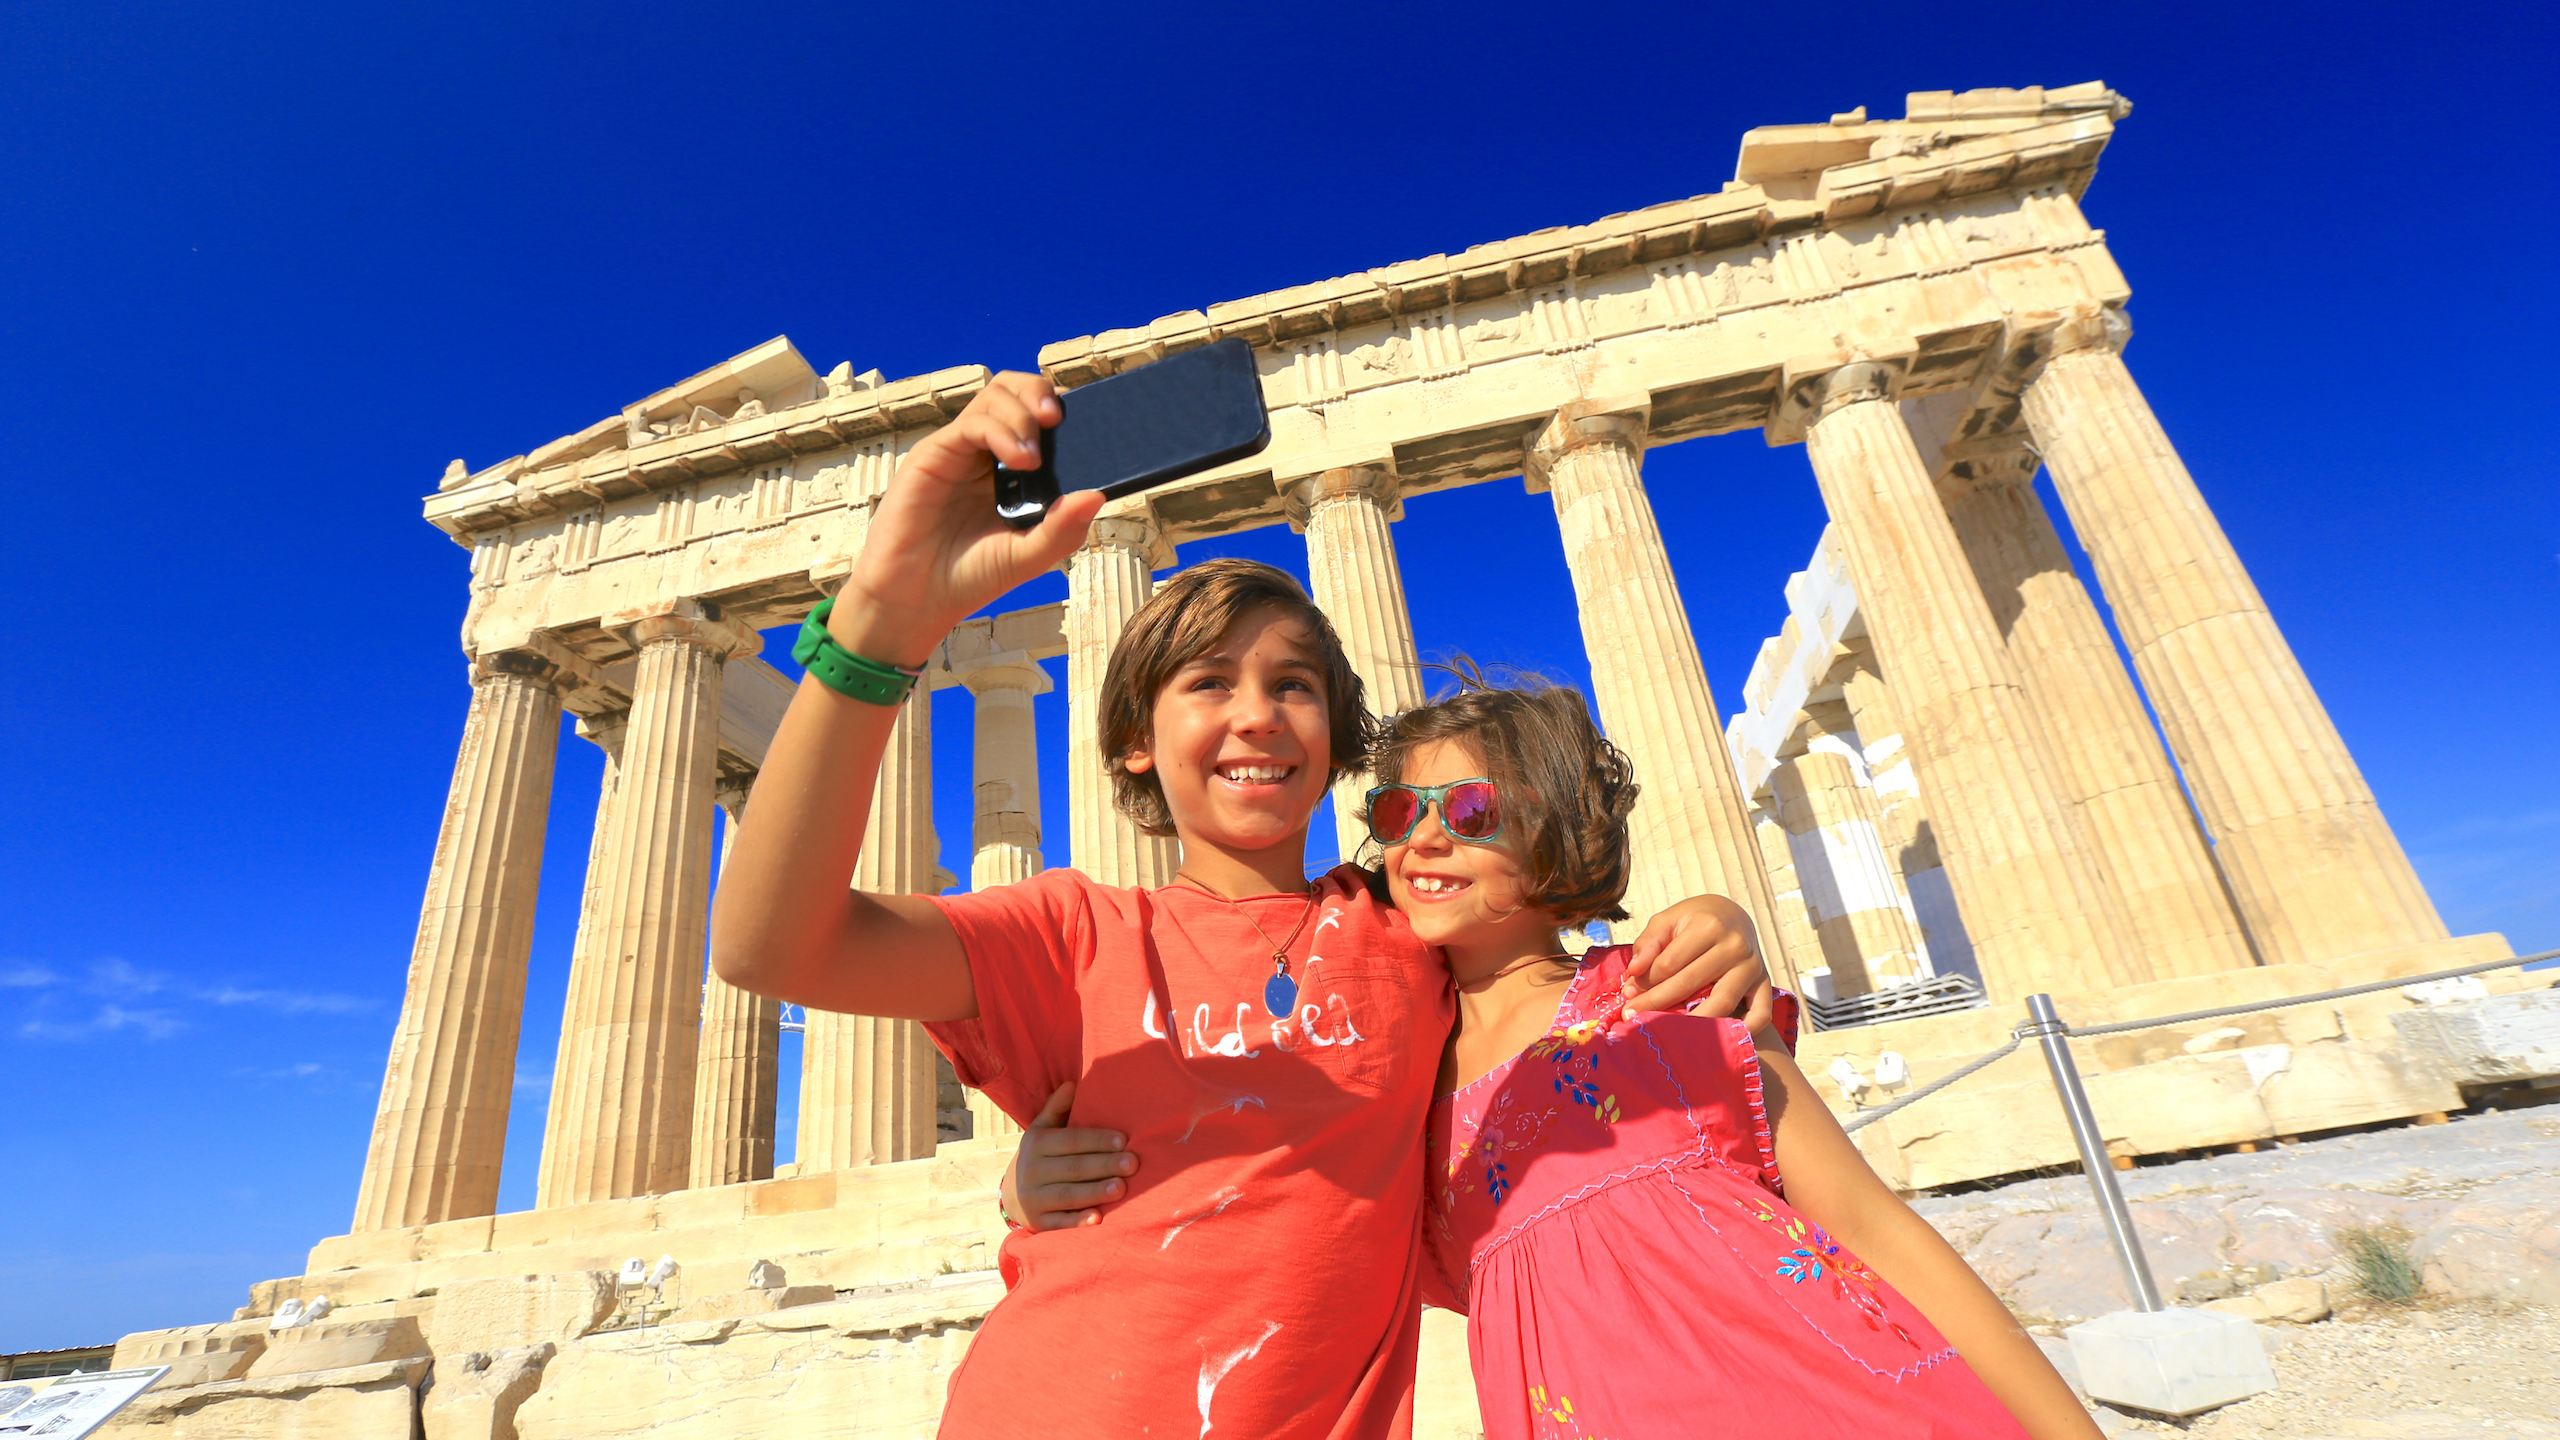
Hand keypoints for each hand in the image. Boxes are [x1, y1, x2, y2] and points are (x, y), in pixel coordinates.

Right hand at [831, 372, 1107, 666]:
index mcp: (1012, 470)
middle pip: (1015, 391)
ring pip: (994, 396)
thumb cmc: (970, 576)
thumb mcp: (1029, 556)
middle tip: (1058, 417)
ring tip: (1035, 456)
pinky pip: (972, 424)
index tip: (1089, 421)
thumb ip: (1063, 529)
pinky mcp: (934, 454)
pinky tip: (1021, 459)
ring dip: (1023, 414)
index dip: (1062, 410)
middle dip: (1041, 392)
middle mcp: (986, 453)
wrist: (916, 600)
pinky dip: (1001, 432)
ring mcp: (960, 450)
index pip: (1039, 418)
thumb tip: (1098, 495)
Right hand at [1000, 1082, 1137, 1231]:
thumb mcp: (1042, 1130)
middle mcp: (1031, 1171)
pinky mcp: (1037, 1223)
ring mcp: (1033, 1199)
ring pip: (1067, 1195)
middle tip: (1133, 1163)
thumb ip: (1056, 1108)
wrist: (1012, 1196)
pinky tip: (1098, 1219)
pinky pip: (1059, 1223)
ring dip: (1095, 1192)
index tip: (1124, 1141)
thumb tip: (1071, 1084)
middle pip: (1073, 1168)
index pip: (1070, 1140)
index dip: (1097, 1140)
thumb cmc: (1040, 1156)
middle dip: (1104, 1165)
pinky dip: (1078, 1222)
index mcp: (1036, 1143)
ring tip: (1121, 1188)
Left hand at [1621, 894, 1771, 1022]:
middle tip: (1633, 1019)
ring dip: (1692, 1024)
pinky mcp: (1765, 984)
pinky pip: (1760, 1015)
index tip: (1627, 995)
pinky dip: (1743, 1031)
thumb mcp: (1668, 920)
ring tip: (1667, 1034)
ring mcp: (1753, 967)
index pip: (1669, 964)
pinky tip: (1718, 1040)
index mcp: (1709, 926)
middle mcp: (1735, 946)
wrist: (1734, 917)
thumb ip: (1648, 942)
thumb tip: (1634, 972)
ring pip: (1721, 1004)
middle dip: (1657, 1004)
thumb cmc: (1694, 921)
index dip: (1645, 982)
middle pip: (1690, 985)